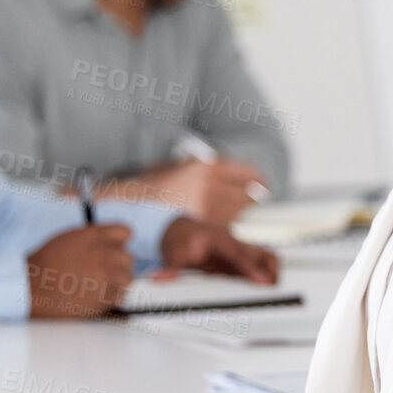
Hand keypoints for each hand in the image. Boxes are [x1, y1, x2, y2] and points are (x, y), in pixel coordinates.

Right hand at [27, 225, 134, 317]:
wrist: (30, 287)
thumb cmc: (45, 265)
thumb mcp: (68, 239)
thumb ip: (93, 238)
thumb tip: (114, 243)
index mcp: (93, 235)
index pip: (125, 232)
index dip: (120, 243)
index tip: (114, 250)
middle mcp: (102, 252)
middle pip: (128, 258)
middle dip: (117, 266)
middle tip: (101, 273)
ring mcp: (106, 274)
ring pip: (127, 278)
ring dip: (116, 283)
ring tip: (96, 286)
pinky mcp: (105, 296)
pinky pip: (120, 296)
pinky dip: (110, 299)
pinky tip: (92, 297)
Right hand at [125, 159, 267, 227]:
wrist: (132, 203)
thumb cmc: (154, 185)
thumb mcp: (184, 166)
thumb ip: (210, 169)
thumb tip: (240, 178)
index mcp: (208, 166)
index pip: (249, 172)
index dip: (257, 181)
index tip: (260, 185)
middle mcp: (210, 184)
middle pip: (248, 194)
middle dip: (247, 198)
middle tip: (243, 200)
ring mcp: (206, 205)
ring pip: (237, 212)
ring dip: (234, 212)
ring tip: (218, 210)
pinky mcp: (200, 224)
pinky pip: (223, 226)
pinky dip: (222, 225)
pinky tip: (209, 221)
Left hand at [159, 218, 280, 283]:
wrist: (183, 230)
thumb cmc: (182, 238)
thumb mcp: (174, 252)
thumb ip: (171, 267)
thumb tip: (161, 278)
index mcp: (221, 239)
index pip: (240, 253)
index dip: (251, 267)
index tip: (262, 281)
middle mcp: (236, 245)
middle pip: (263, 254)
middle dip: (271, 272)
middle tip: (271, 292)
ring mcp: (241, 254)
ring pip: (266, 259)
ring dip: (271, 274)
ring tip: (270, 295)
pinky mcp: (240, 264)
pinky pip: (260, 268)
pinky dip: (265, 278)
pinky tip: (261, 294)